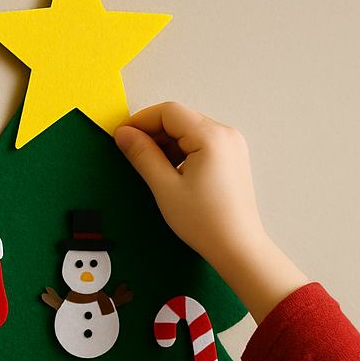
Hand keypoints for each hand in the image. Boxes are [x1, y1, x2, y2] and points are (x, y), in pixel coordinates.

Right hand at [114, 101, 308, 322]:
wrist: (237, 248)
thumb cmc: (205, 223)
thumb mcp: (165, 188)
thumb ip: (142, 155)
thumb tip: (123, 134)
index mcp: (211, 136)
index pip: (168, 112)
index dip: (141, 121)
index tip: (122, 137)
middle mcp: (226, 134)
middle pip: (180, 119)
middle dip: (154, 133)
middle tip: (133, 153)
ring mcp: (233, 146)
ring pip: (191, 131)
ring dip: (168, 144)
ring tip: (153, 168)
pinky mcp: (233, 159)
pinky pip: (202, 144)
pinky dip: (184, 152)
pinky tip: (172, 173)